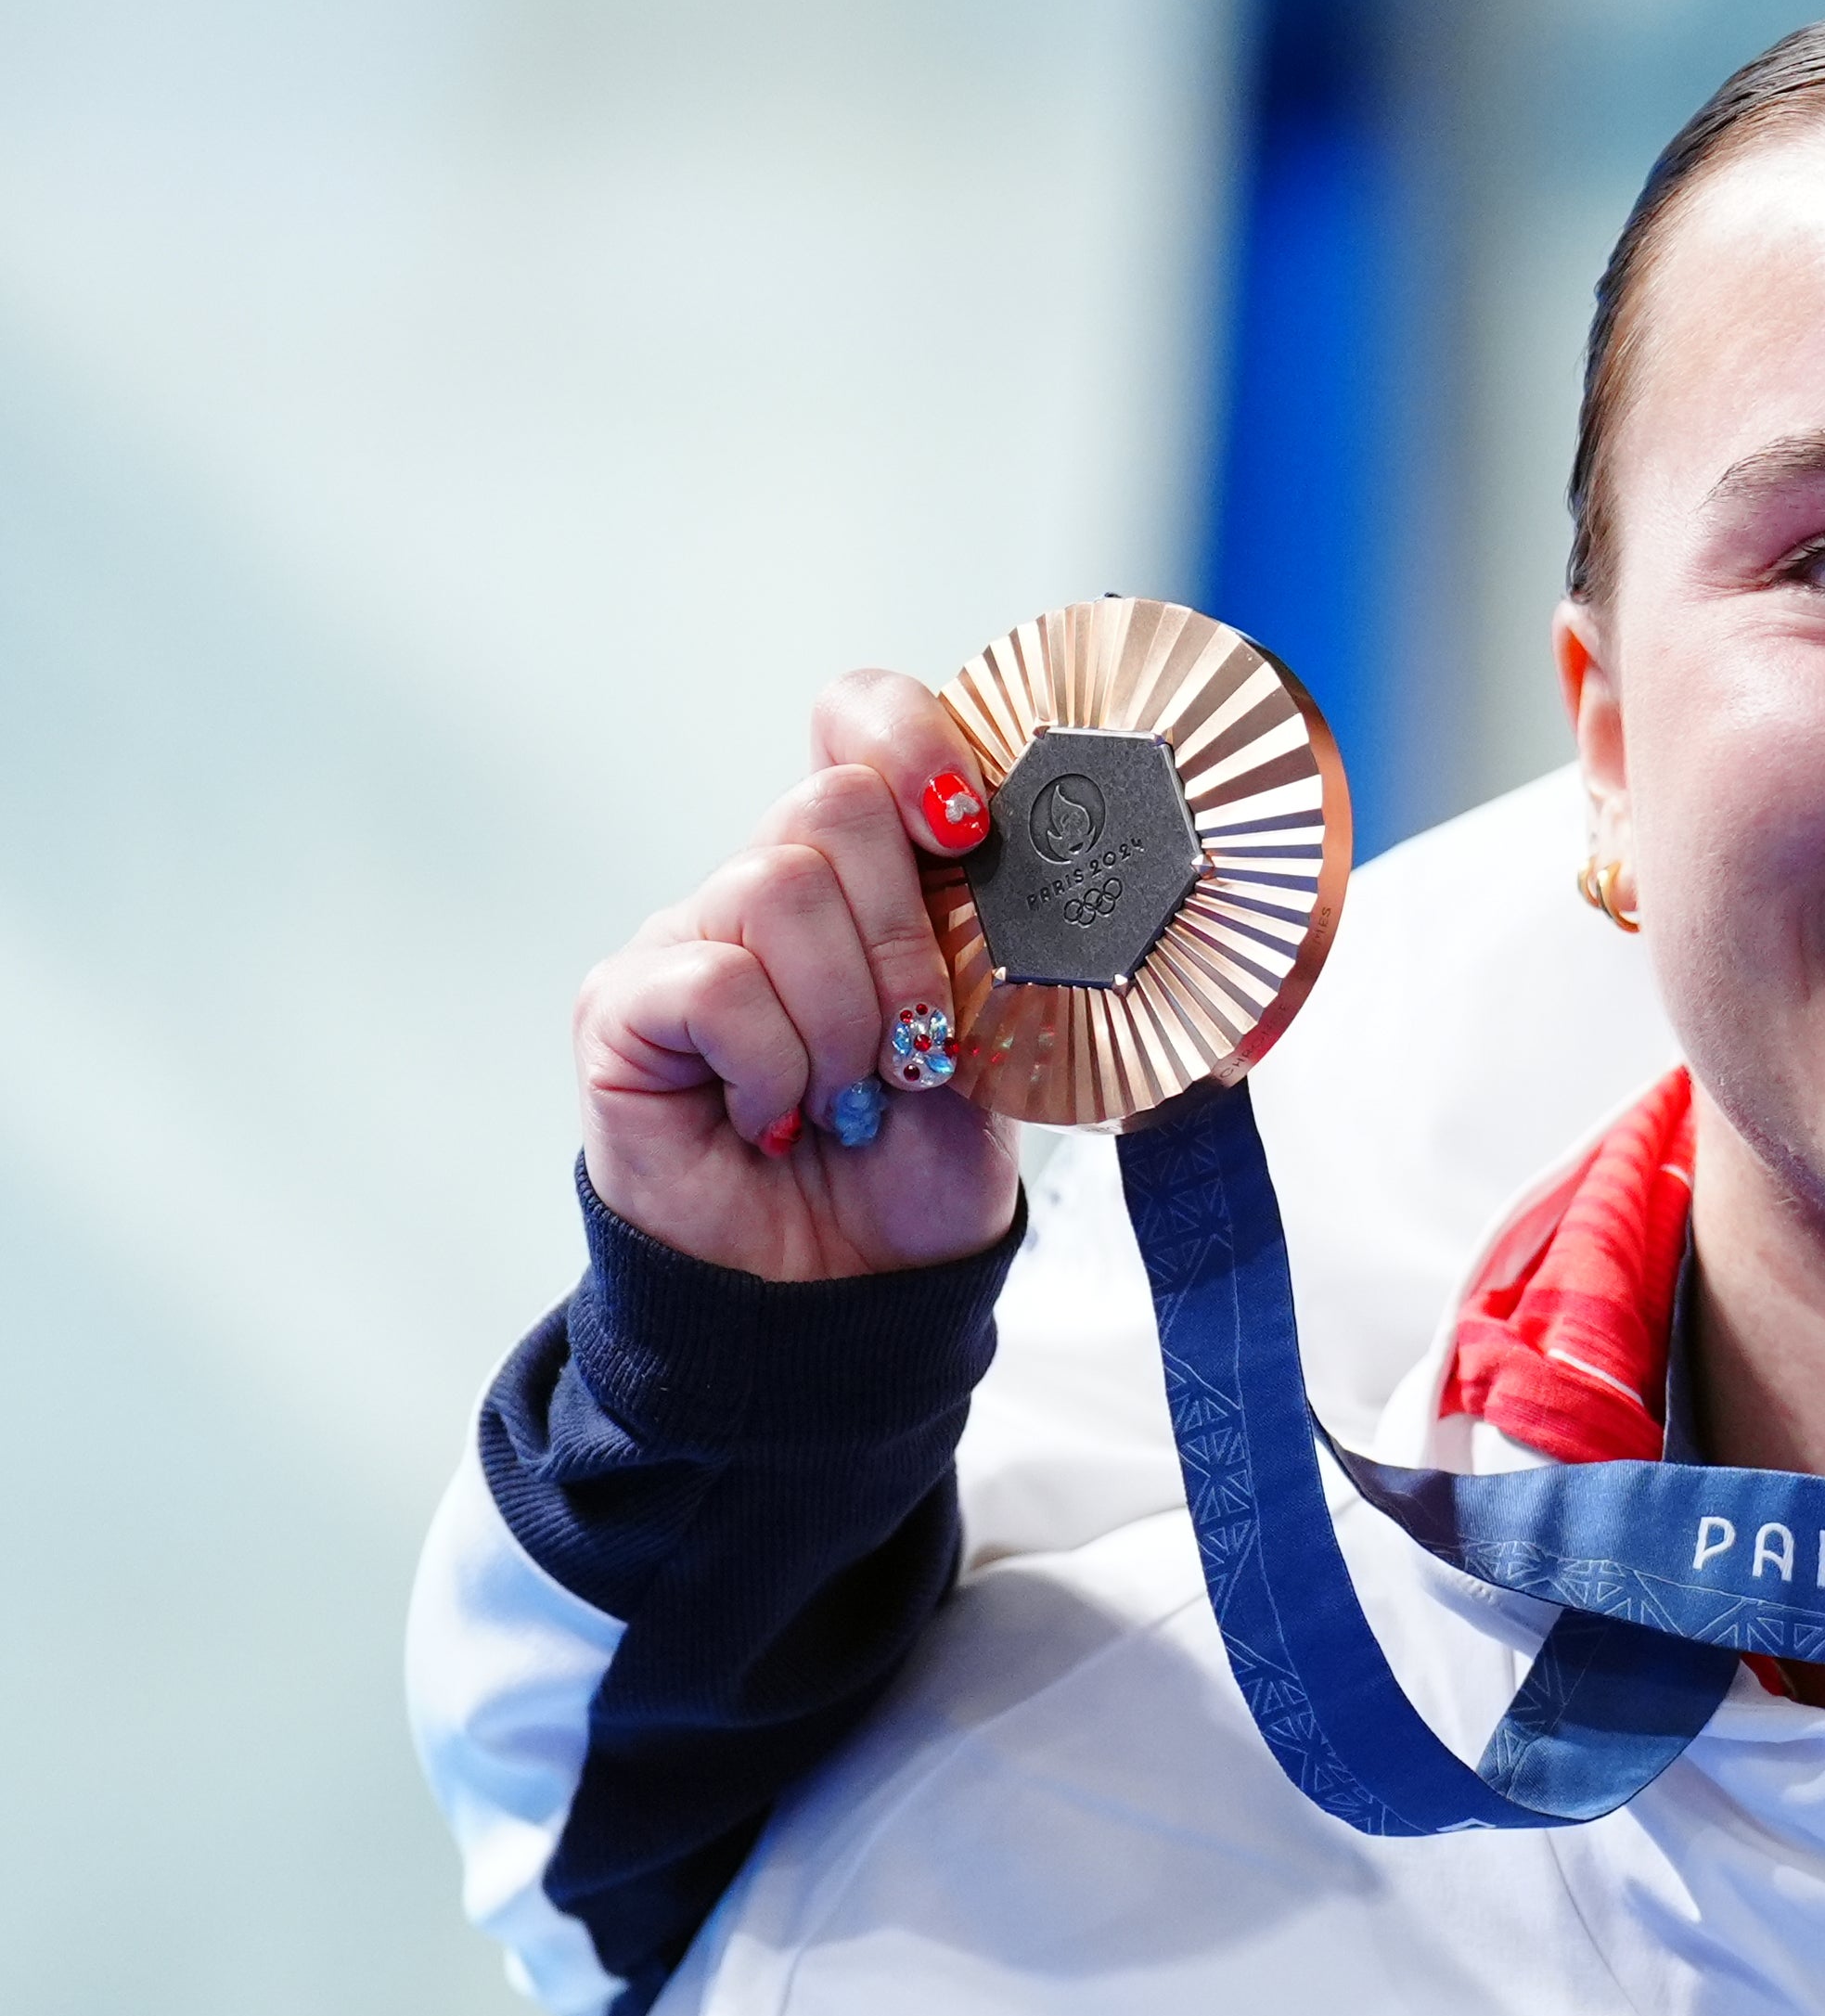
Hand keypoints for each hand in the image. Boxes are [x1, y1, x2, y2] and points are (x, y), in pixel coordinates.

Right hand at [572, 671, 1017, 1280]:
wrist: (852, 1295)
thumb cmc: (917, 1168)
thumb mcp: (992, 1040)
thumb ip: (988, 939)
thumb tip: (1011, 857)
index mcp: (866, 874)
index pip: (857, 720)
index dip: (913, 741)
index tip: (966, 829)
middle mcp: (768, 887)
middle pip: (832, 803)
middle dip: (906, 942)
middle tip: (915, 1050)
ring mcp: (688, 939)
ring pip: (778, 890)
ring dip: (845, 1019)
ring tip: (849, 1097)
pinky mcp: (622, 1008)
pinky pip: (714, 981)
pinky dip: (773, 1062)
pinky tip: (778, 1115)